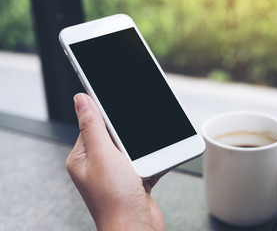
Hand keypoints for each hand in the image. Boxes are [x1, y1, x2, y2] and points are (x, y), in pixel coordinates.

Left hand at [66, 93, 163, 230]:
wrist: (137, 229)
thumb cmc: (116, 200)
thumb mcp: (103, 155)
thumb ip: (93, 126)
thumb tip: (81, 99)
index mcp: (83, 158)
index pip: (91, 125)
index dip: (104, 113)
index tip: (116, 99)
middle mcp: (97, 165)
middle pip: (113, 135)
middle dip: (127, 133)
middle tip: (134, 138)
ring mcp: (115, 173)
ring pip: (130, 147)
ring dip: (141, 147)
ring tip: (143, 157)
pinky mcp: (133, 179)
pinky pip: (142, 160)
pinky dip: (151, 158)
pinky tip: (155, 160)